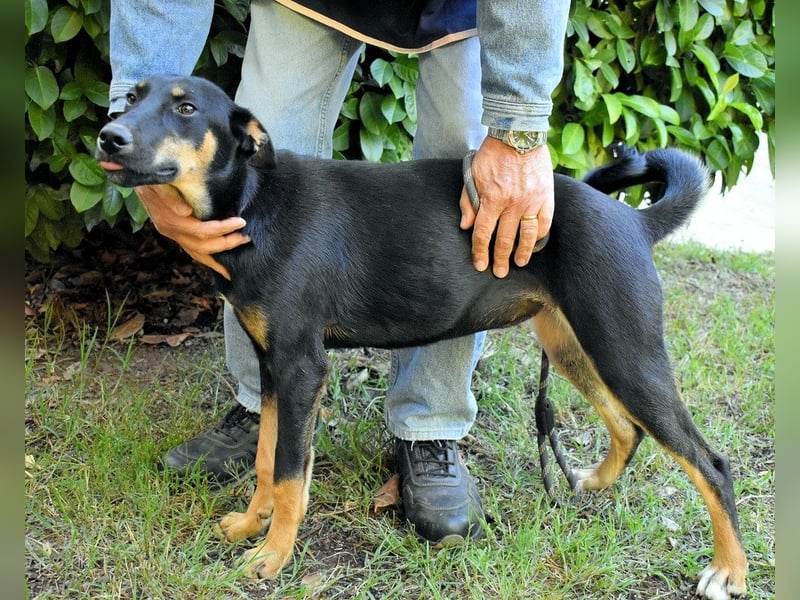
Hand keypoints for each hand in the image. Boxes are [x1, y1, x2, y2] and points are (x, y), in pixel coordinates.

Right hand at [135, 185, 250, 279]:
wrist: (136, 175)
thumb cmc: (152, 176)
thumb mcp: (158, 181)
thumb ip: (169, 196)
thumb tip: (185, 211)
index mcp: (170, 220)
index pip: (201, 231)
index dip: (222, 228)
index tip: (240, 222)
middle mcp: (171, 231)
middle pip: (202, 246)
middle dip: (226, 244)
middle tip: (246, 237)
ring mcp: (171, 234)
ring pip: (196, 254)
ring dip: (217, 258)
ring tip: (235, 258)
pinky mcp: (174, 233)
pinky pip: (192, 251)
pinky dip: (207, 259)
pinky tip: (219, 264)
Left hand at [459, 137, 553, 277]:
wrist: (518, 134)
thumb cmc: (492, 154)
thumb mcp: (472, 175)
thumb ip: (468, 201)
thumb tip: (466, 226)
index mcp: (492, 199)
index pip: (483, 233)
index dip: (480, 252)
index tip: (480, 265)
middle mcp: (512, 204)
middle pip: (504, 239)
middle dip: (500, 259)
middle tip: (499, 272)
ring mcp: (531, 201)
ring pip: (527, 235)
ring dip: (522, 252)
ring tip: (519, 263)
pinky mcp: (546, 196)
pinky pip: (544, 221)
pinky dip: (540, 235)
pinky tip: (535, 243)